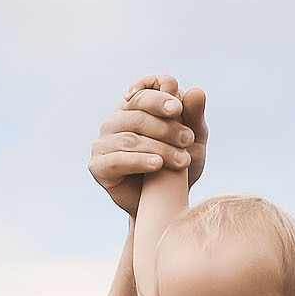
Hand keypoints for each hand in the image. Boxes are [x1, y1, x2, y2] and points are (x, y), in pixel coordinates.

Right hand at [90, 73, 205, 215]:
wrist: (165, 206)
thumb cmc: (178, 167)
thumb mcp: (193, 142)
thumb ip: (193, 116)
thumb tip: (196, 90)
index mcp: (135, 108)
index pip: (144, 90)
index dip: (159, 95)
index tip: (178, 108)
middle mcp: (116, 120)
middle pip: (138, 112)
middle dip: (167, 125)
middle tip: (189, 140)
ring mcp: (103, 142)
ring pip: (131, 137)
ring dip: (160, 147)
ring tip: (182, 160)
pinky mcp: (98, 165)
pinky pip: (117, 159)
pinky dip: (139, 161)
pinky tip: (157, 165)